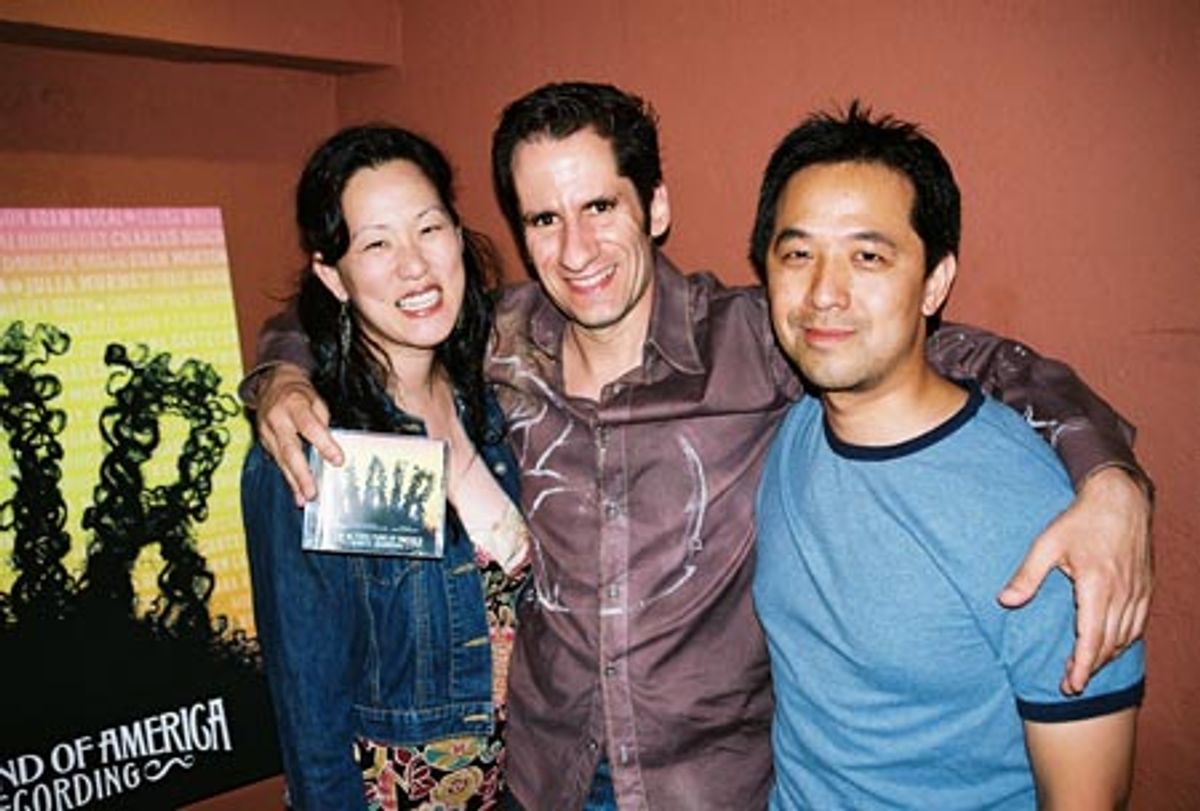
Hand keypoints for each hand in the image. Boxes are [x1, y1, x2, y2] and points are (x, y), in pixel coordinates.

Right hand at [255, 363, 340, 505]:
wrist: (272, 385)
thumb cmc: (299, 394)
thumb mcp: (316, 401)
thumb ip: (322, 423)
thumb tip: (330, 448)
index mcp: (294, 405)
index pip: (310, 427)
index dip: (324, 444)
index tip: (338, 460)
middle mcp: (277, 420)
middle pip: (290, 449)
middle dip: (302, 473)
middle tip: (312, 492)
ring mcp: (267, 432)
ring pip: (281, 460)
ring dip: (294, 482)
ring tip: (305, 498)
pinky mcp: (264, 442)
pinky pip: (278, 462)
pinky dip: (288, 478)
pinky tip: (297, 493)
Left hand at [997, 467, 1152, 694]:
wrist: (1121, 499)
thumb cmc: (1081, 520)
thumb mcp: (1047, 544)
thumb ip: (1027, 576)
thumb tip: (1004, 601)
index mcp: (1098, 586)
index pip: (1091, 638)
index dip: (1082, 666)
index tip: (1071, 685)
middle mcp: (1122, 593)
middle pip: (1108, 644)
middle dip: (1090, 668)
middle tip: (1071, 683)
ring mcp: (1137, 592)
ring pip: (1125, 638)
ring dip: (1106, 656)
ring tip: (1085, 668)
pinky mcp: (1145, 588)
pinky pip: (1138, 625)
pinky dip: (1124, 641)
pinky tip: (1110, 646)